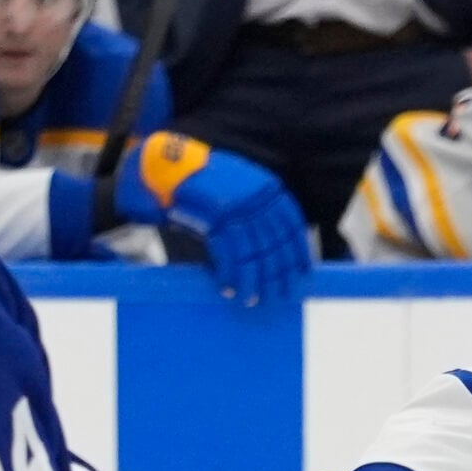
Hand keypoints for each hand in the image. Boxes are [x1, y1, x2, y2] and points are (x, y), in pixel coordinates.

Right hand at [110, 131, 310, 306]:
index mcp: (266, 187)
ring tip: (251, 300)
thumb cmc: (206, 186)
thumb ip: (260, 210)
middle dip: (277, 275)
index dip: (298, 252)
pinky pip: (227, 254)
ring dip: (252, 282)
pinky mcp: (213, 217)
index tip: (302, 274)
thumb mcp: (241, 189)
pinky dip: (229, 275)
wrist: (169, 170)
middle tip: (277, 296)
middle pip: (273, 244)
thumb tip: (275, 251)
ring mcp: (234, 205)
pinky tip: (228, 289)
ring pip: (251, 254)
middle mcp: (254, 195)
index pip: (292, 225)